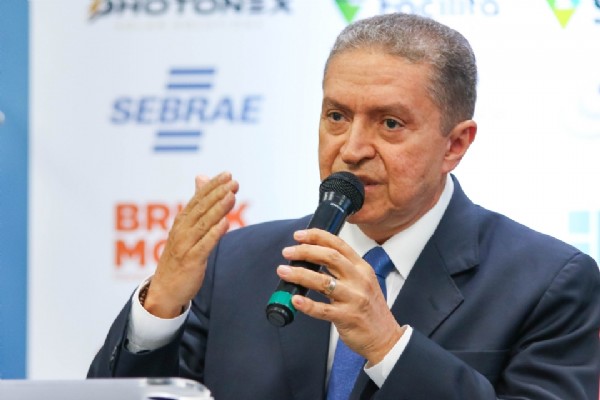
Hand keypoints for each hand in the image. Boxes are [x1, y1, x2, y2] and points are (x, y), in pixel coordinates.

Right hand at [143, 172, 238, 317]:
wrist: (165, 289)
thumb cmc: (179, 257)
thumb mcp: (186, 228)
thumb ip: (197, 204)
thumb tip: (201, 177)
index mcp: (182, 222)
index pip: (198, 199)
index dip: (212, 186)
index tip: (227, 175)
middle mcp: (182, 230)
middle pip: (201, 208)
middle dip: (217, 193)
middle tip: (233, 182)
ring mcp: (185, 245)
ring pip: (204, 224)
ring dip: (218, 209)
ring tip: (231, 196)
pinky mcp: (191, 261)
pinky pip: (204, 245)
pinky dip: (214, 234)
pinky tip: (225, 224)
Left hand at [277, 228, 404, 364]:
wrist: (385, 337)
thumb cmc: (369, 309)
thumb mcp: (362, 282)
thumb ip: (343, 269)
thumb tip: (313, 257)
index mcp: (362, 268)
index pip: (338, 244)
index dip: (317, 237)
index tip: (299, 235)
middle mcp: (359, 280)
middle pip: (330, 257)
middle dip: (305, 251)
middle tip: (288, 252)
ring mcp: (354, 298)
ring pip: (323, 281)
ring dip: (299, 274)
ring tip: (283, 271)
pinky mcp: (347, 317)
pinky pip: (323, 309)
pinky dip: (307, 304)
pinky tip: (295, 299)